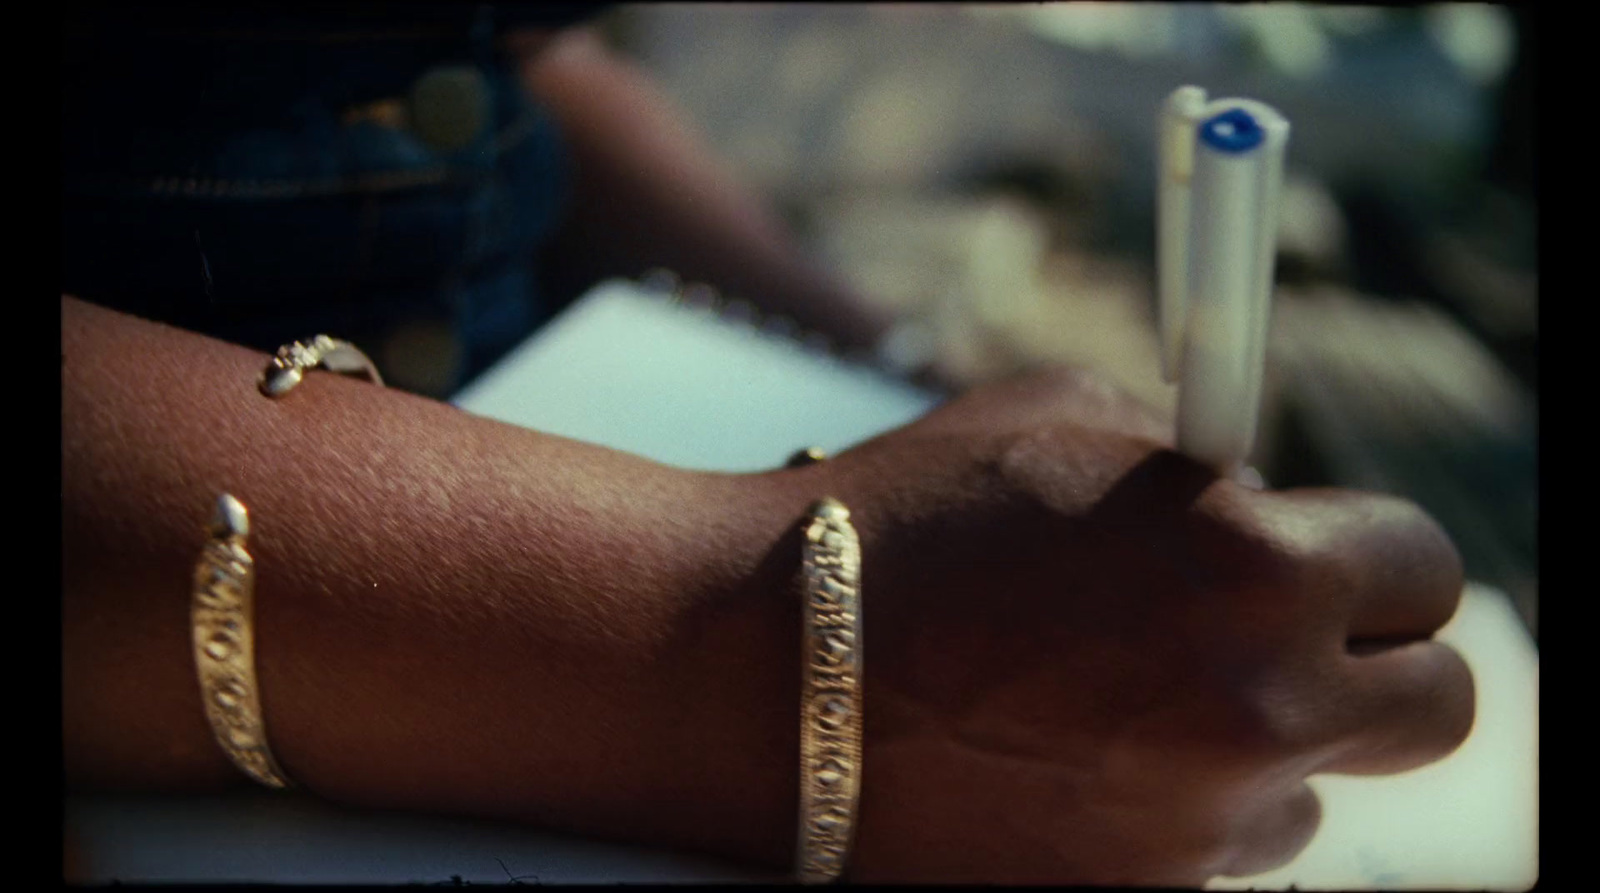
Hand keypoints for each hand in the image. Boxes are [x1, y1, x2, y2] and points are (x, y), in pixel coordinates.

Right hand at [796, 368, 1472, 884]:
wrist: (757, 665)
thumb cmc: (898, 520)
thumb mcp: (1057, 418)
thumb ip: (1192, 458)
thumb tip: (1260, 494)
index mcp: (1254, 566)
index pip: (1428, 567)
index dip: (1378, 555)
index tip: (1334, 557)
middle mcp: (1254, 709)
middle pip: (1436, 707)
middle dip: (1376, 663)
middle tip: (1294, 639)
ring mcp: (1193, 826)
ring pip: (1309, 792)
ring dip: (1252, 744)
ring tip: (1120, 698)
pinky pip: (1205, 853)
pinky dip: (1167, 808)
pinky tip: (1066, 754)